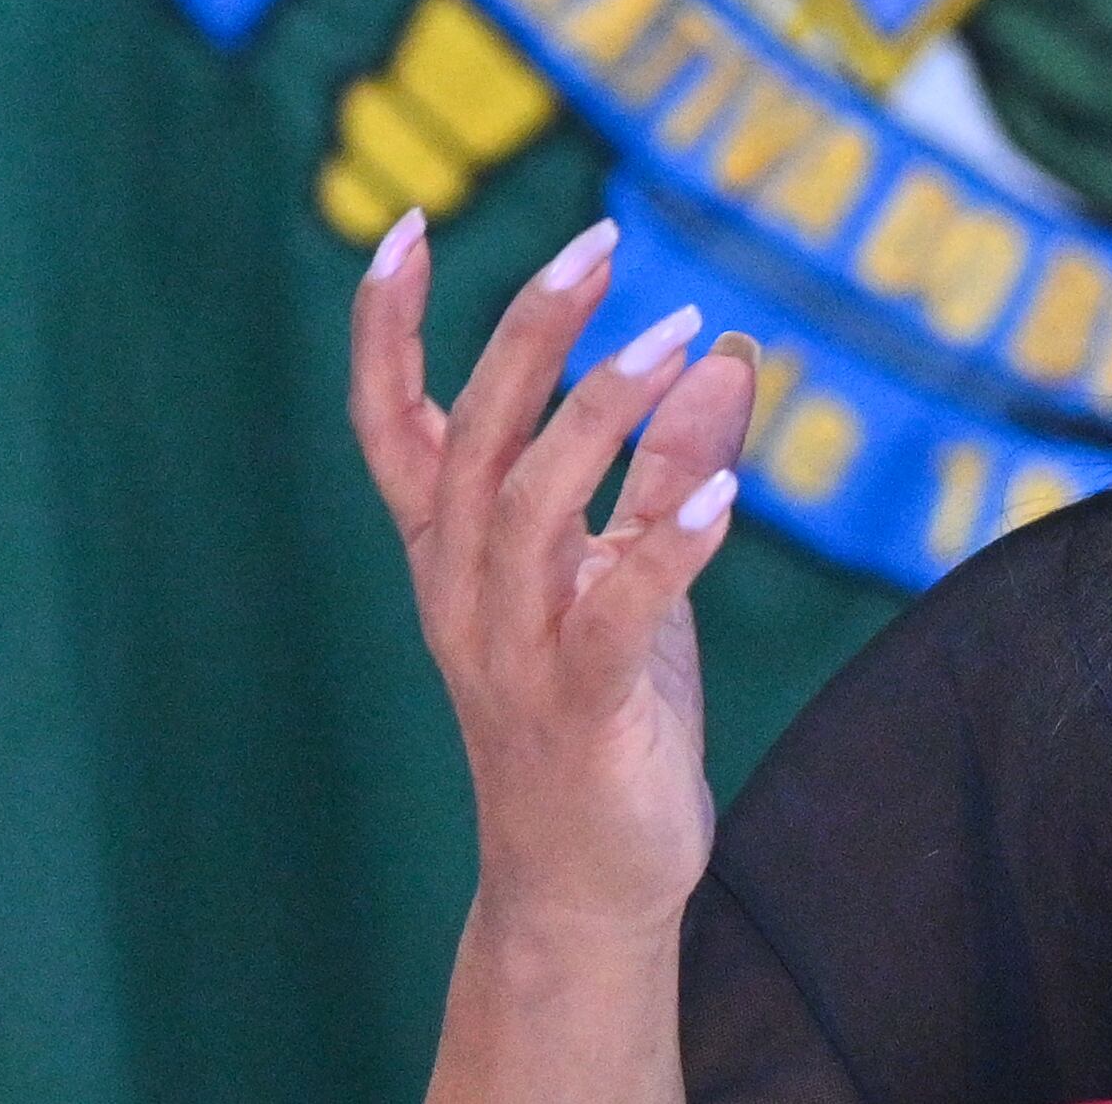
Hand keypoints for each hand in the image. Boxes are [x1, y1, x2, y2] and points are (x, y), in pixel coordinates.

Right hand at [349, 211, 756, 938]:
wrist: (586, 886)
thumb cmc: (607, 713)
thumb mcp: (635, 571)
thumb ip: (666, 466)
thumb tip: (722, 351)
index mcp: (454, 554)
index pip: (395, 425)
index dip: (385, 329)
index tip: (406, 225)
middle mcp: (464, 593)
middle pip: (473, 439)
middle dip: (528, 333)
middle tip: (596, 242)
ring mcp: (514, 655)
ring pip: (530, 511)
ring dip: (604, 415)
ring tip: (678, 336)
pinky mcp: (581, 712)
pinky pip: (613, 617)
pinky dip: (665, 550)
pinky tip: (725, 499)